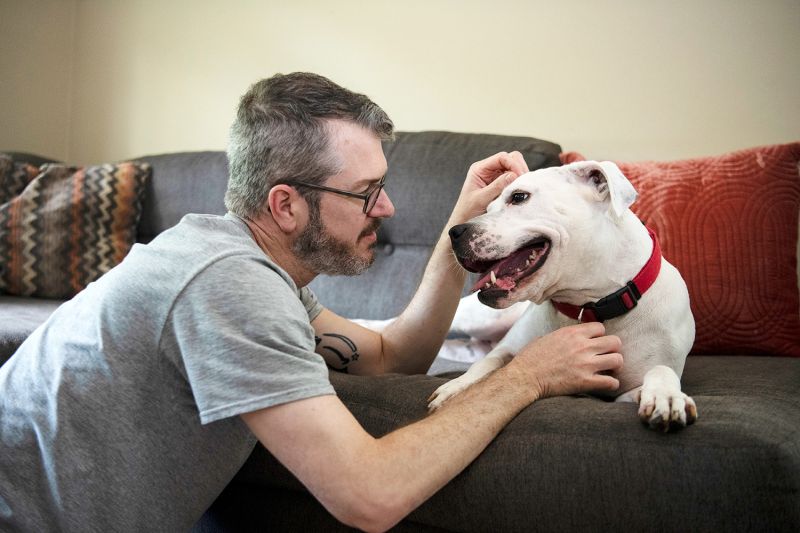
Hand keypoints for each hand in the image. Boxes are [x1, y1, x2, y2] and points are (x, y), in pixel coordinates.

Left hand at [450, 151, 529, 222]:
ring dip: (520, 176)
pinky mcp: (501, 185)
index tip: (520, 176)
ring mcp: (495, 176)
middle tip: (524, 182)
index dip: (513, 164)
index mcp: (479, 169)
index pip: (501, 157)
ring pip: (514, 168)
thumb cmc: (468, 211)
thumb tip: (514, 175)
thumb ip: (497, 186)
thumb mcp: (482, 199)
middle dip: (519, 168)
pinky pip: (514, 179)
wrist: (464, 222)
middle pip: (510, 158)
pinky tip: (519, 191)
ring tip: (522, 188)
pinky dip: (519, 183)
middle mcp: (488, 169)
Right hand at [507, 323, 622, 398]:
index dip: (600, 336)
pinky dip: (611, 384)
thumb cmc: (530, 358)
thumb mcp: (547, 337)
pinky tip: (604, 384)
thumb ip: (565, 336)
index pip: (601, 328)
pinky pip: (611, 382)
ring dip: (614, 365)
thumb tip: (573, 337)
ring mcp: (585, 364)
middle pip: (615, 342)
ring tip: (608, 369)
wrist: (524, 378)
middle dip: (612, 349)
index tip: (595, 343)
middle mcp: (582, 346)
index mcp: (572, 333)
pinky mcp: (585, 382)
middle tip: (605, 356)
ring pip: (618, 360)